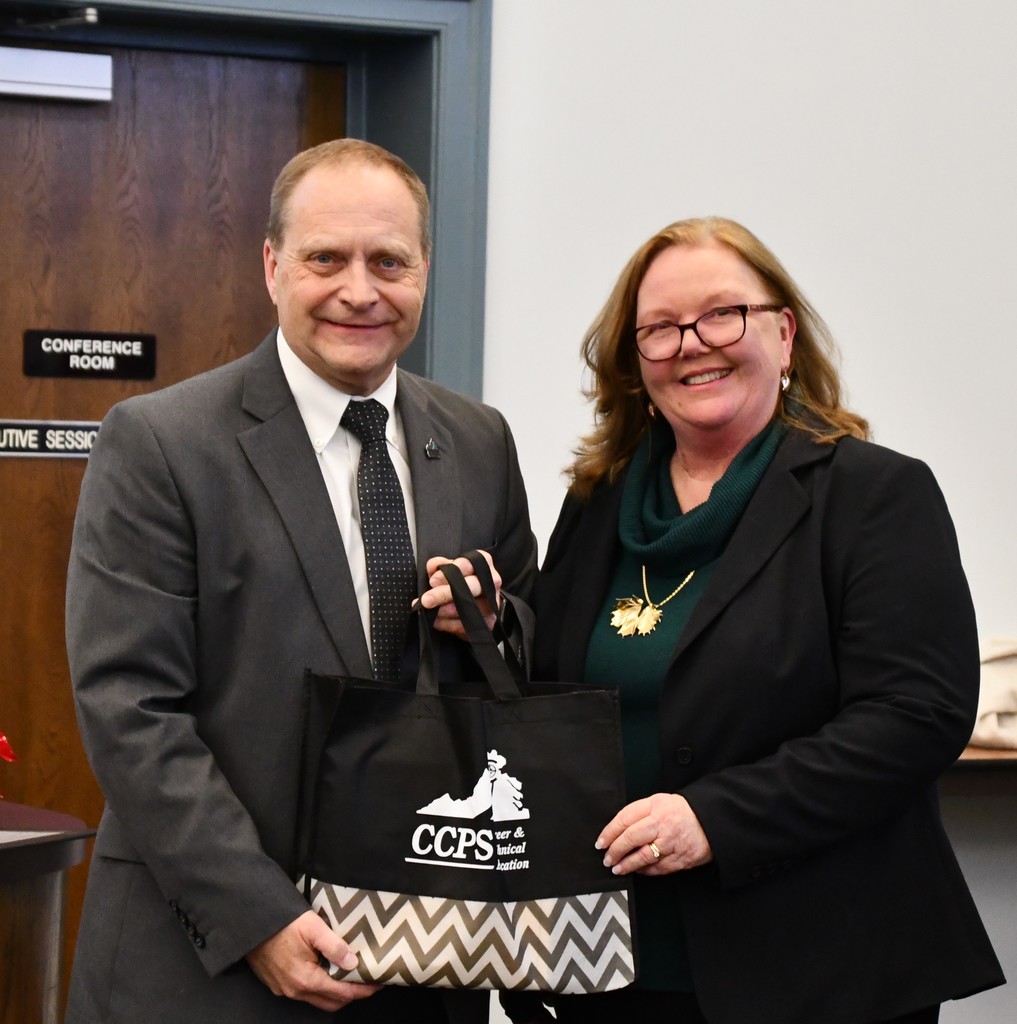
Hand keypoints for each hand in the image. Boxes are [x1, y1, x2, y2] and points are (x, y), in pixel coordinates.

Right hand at [245, 911, 380, 1011]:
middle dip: (352, 995)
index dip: (362, 990)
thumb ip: (334, 946)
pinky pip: (305, 992)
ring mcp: (284, 989)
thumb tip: (354, 963)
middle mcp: (294, 990)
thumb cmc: (282, 922)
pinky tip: (329, 972)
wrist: (250, 922)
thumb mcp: (312, 927)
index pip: (341, 993)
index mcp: (305, 979)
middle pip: (331, 1002)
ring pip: (317, 999)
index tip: (378, 983)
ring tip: (352, 976)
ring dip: (336, 992)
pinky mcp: (277, 984)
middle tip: (369, 981)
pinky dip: (321, 987)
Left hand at [418, 550, 501, 636]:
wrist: (475, 600)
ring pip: (467, 608)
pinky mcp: (488, 622)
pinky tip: (436, 621)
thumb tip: (432, 566)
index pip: (468, 565)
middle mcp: (492, 582)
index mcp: (483, 563)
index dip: (449, 573)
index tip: (432, 581)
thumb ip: (439, 566)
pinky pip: (465, 625)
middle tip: (426, 600)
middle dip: (445, 594)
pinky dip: (447, 624)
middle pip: (470, 587)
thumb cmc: (459, 581)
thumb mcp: (448, 569)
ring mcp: (492, 603)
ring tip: (429, 612)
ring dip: (444, 611)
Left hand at [596, 793, 712, 875]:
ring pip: (643, 856)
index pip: (625, 818)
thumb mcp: (659, 802)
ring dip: (626, 865)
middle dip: (615, 850)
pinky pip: (657, 868)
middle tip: (607, 858)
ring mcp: (671, 843)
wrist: (710, 820)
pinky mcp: (680, 859)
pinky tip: (636, 870)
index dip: (609, 832)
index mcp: (654, 806)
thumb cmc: (681, 811)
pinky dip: (644, 871)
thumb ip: (639, 813)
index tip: (600, 842)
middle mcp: (661, 824)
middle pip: (631, 838)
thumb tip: (617, 830)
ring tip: (617, 868)